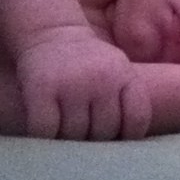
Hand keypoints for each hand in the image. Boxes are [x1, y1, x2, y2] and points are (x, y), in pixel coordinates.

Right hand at [15, 27, 151, 139]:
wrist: (52, 32)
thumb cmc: (88, 63)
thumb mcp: (118, 70)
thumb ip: (126, 100)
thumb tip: (127, 147)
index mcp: (125, 75)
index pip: (137, 120)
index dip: (126, 137)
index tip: (113, 138)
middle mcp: (101, 79)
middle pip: (104, 132)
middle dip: (94, 140)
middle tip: (83, 133)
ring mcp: (72, 84)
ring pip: (75, 135)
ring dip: (68, 140)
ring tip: (65, 129)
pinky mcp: (42, 88)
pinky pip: (46, 130)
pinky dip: (45, 137)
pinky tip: (46, 130)